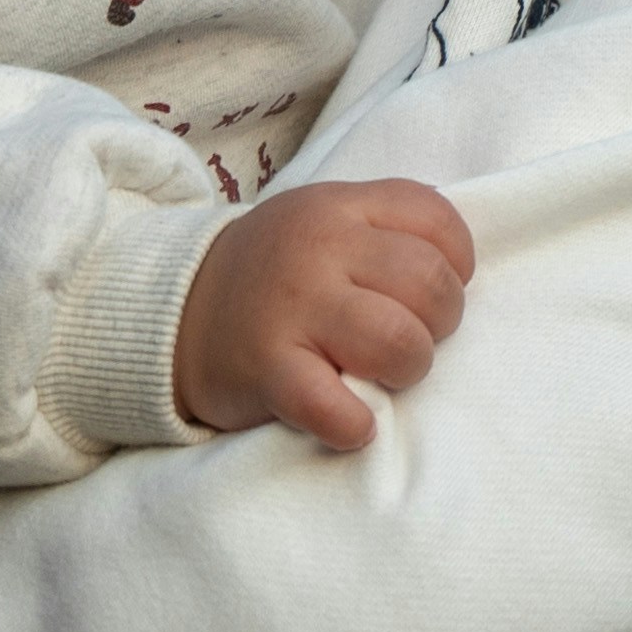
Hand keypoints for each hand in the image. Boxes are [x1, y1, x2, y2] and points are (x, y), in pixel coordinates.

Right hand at [174, 178, 474, 446]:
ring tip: (383, 375)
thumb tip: (459, 269)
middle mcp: (319, 249)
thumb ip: (386, 228)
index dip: (456, 263)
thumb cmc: (275, 274)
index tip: (430, 292)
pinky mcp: (267, 368)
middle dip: (439, 323)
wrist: (172, 312)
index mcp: (340, 207)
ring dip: (408, 369)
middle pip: (430, 284)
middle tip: (409, 338)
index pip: (436, 220)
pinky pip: (332, 405)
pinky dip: (354, 424)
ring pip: (398, 340)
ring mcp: (292, 308)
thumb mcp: (323, 221)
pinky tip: (352, 421)